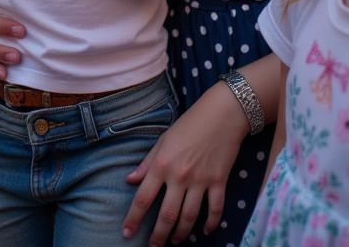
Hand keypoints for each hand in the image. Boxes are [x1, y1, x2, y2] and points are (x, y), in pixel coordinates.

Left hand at [122, 81, 247, 245]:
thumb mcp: (164, 139)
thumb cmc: (190, 123)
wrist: (222, 113)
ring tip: (175, 242)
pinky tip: (205, 231)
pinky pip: (215, 209)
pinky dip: (210, 223)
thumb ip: (147, 162)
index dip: (133, 219)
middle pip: (167, 216)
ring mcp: (201, 180)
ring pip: (189, 217)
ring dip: (181, 234)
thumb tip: (130, 180)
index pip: (143, 198)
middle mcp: (180, 176)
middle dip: (158, 236)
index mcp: (162, 164)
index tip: (126, 233)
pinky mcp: (219, 181)